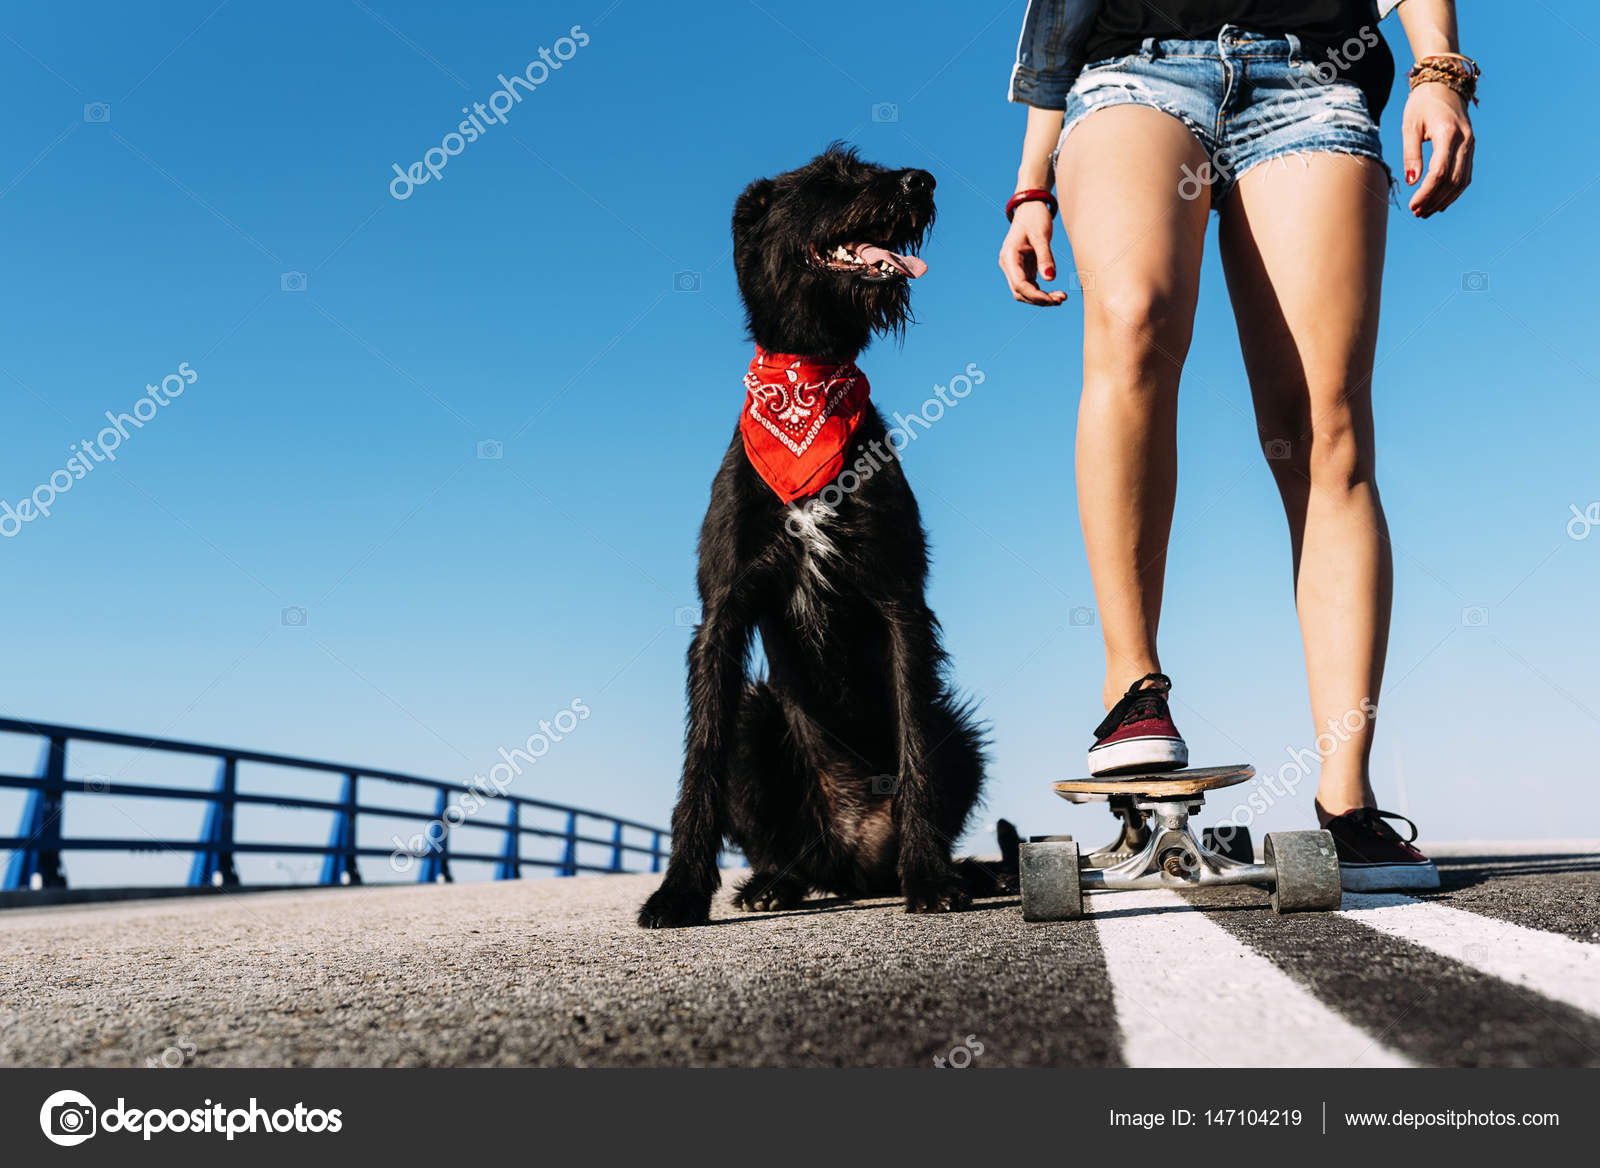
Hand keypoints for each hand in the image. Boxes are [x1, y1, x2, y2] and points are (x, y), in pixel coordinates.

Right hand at [998, 199, 1067, 304]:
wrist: (1030, 206)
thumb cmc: (1035, 217)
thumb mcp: (1042, 235)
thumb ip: (1045, 257)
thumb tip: (1050, 279)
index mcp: (1009, 257)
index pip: (1020, 284)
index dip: (1036, 295)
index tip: (1053, 299)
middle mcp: (1009, 265)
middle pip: (1020, 292)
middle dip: (1039, 299)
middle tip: (1061, 299)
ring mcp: (1014, 268)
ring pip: (1024, 292)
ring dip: (1041, 298)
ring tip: (1061, 298)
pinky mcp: (1022, 268)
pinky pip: (1030, 286)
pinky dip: (1041, 292)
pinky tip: (1055, 293)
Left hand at [1402, 82, 1474, 217]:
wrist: (1444, 85)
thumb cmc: (1422, 104)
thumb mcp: (1410, 126)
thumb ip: (1411, 154)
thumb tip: (1412, 181)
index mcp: (1448, 133)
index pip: (1440, 172)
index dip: (1426, 193)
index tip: (1412, 205)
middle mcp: (1465, 140)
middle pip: (1453, 180)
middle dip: (1435, 200)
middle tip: (1417, 213)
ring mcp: (1471, 145)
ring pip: (1463, 181)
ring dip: (1444, 200)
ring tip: (1425, 211)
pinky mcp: (1470, 148)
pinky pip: (1466, 175)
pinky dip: (1454, 191)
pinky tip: (1439, 202)